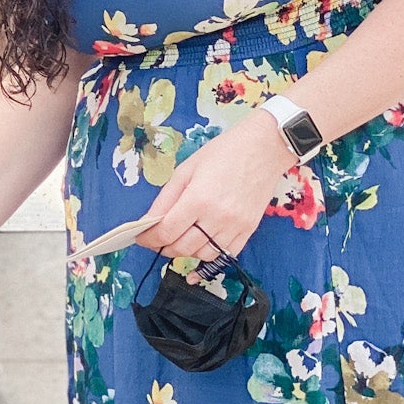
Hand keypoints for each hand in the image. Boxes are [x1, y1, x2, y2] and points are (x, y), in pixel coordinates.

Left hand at [138, 111, 296, 261]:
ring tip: (177, 240)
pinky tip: (198, 246)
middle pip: (182, 247)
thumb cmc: (222, 153)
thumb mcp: (185, 170)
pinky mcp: (249, 230)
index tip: (140, 238)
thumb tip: (149, 221)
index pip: (166, 232)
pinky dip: (208, 254)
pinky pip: (225, 254)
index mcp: (198, 199)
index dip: (149, 239)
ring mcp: (235, 227)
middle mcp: (217, 217)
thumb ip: (165, 198)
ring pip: (202, 254)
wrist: (263, 149)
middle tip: (155, 240)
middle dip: (163, 247)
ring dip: (185, 252)